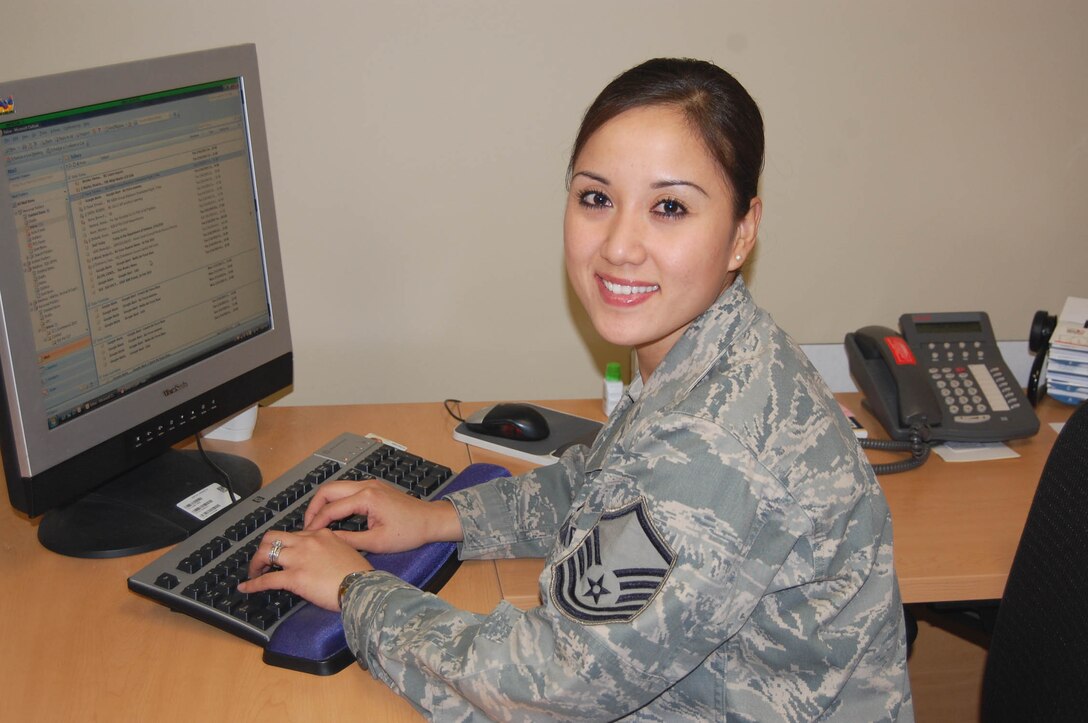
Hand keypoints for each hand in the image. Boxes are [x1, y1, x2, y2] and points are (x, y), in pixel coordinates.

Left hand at [238, 529, 371, 610]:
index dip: (285, 545)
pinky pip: (267, 579)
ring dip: (256, 563)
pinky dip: (253, 584)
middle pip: (274, 537)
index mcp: (321, 534)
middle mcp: (307, 542)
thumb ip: (331, 548)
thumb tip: (322, 556)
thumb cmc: (360, 574)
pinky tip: (245, 588)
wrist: (363, 587)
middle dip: (264, 547)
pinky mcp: (295, 577)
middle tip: (264, 560)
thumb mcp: (347, 551)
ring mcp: (299, 559)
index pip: (295, 534)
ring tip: (254, 572)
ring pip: (266, 552)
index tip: (284, 553)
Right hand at [304, 479, 462, 552]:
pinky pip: (347, 490)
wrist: (430, 521)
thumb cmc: (410, 531)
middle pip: (328, 490)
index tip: (307, 535)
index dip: (316, 523)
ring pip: (336, 488)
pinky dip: (336, 501)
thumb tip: (327, 541)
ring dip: (324, 503)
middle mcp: (366, 486)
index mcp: (366, 498)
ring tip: (317, 522)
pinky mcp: (373, 488)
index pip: (331, 508)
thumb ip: (349, 540)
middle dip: (314, 507)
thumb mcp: (377, 542)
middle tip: (307, 525)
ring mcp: (370, 484)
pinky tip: (333, 517)